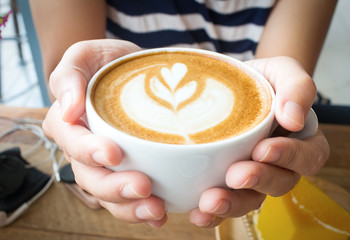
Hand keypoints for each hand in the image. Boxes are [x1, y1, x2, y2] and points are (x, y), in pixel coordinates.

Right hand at [43, 40, 166, 226]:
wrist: (135, 69)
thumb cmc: (107, 62)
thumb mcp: (85, 56)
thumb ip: (69, 77)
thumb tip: (68, 109)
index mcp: (71, 125)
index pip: (72, 143)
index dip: (88, 152)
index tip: (113, 153)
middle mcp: (86, 151)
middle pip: (92, 178)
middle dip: (115, 187)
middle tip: (143, 186)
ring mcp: (109, 165)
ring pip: (111, 196)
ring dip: (131, 207)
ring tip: (156, 209)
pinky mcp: (131, 169)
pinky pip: (132, 197)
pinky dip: (144, 210)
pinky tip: (162, 213)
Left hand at [189, 57, 329, 226]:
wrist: (226, 83)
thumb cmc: (259, 78)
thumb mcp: (281, 71)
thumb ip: (297, 88)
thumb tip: (294, 119)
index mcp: (298, 140)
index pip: (307, 156)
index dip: (290, 158)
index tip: (263, 149)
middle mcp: (277, 163)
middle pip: (278, 183)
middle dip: (258, 182)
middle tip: (236, 175)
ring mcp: (251, 173)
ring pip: (250, 199)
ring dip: (232, 203)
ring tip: (209, 201)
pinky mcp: (225, 180)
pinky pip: (224, 201)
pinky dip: (211, 212)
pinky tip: (196, 211)